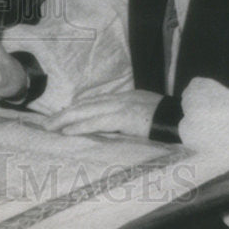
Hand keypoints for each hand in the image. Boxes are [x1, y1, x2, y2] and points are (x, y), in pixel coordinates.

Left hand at [43, 89, 163, 137]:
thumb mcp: (145, 111)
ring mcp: (119, 107)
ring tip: (50, 127)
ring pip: (85, 111)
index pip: (94, 101)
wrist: (181, 118)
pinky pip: (96, 123)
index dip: (77, 108)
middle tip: (47, 123)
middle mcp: (118, 99)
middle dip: (64, 114)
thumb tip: (118, 125)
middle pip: (84, 104)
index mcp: (124, 97)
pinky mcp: (121, 118)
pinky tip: (67, 131)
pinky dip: (79, 127)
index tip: (63, 114)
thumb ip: (129, 115)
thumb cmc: (166, 119)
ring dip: (65, 120)